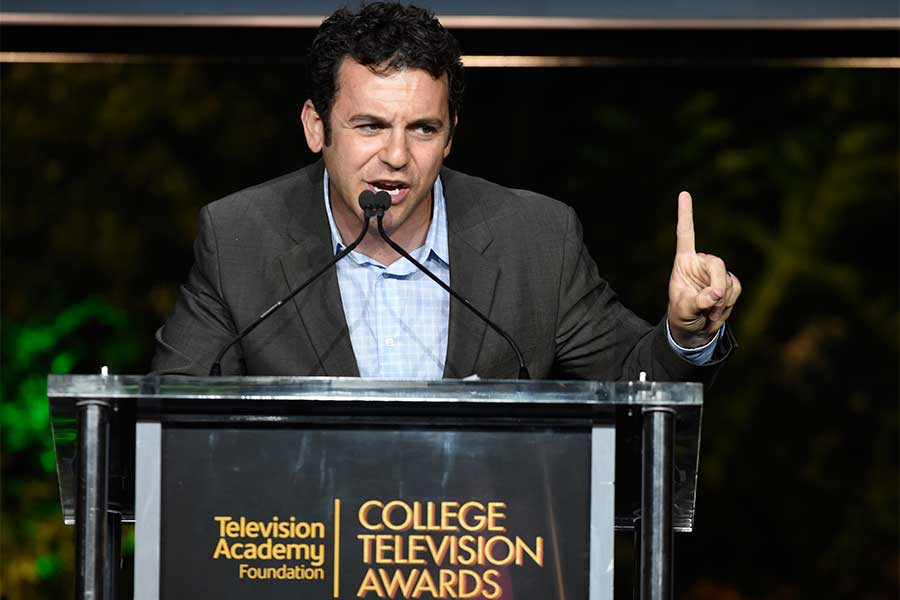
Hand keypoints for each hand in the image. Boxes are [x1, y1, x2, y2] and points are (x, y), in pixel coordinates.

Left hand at [667, 191, 740, 347]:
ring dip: (721, 301)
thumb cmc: (682, 314)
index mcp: (684, 261)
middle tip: (711, 306)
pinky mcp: (729, 282)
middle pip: (717, 264)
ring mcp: (717, 272)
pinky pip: (735, 289)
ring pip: (728, 281)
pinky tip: (716, 311)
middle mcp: (701, 262)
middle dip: (717, 286)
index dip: (685, 215)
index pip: (685, 234)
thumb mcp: (683, 310)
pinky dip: (727, 303)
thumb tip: (714, 293)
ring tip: (707, 312)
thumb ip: (696, 301)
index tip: (684, 193)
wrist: (694, 328)